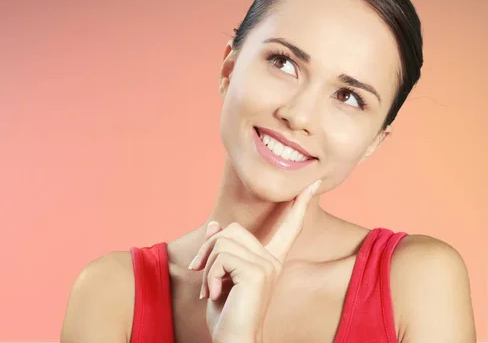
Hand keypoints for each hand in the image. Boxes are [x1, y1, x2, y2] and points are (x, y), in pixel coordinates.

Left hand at [188, 180, 320, 342]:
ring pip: (222, 241)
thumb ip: (220, 250)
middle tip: (199, 272)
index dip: (300, 205)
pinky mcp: (258, 272)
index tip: (313, 185)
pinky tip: (214, 294)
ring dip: (206, 266)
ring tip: (209, 289)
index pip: (288, 227)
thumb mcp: (219, 276)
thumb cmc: (227, 314)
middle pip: (231, 229)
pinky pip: (221, 256)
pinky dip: (209, 274)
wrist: (233, 341)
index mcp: (270, 260)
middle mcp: (273, 260)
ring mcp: (268, 265)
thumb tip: (214, 224)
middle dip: (207, 249)